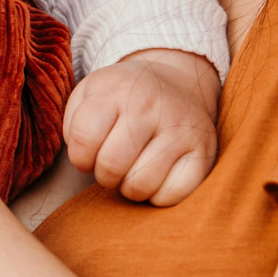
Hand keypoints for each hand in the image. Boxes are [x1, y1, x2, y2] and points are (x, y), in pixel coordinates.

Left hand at [62, 47, 220, 206]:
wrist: (177, 81)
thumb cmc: (124, 97)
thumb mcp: (90, 93)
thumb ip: (73, 123)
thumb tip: (82, 159)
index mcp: (115, 90)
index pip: (83, 139)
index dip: (80, 156)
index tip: (89, 152)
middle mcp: (149, 107)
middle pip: (110, 167)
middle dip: (104, 174)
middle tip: (112, 164)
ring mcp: (180, 130)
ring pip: (140, 185)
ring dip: (130, 187)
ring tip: (134, 168)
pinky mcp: (204, 153)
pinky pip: (172, 195)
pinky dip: (159, 195)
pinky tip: (157, 175)